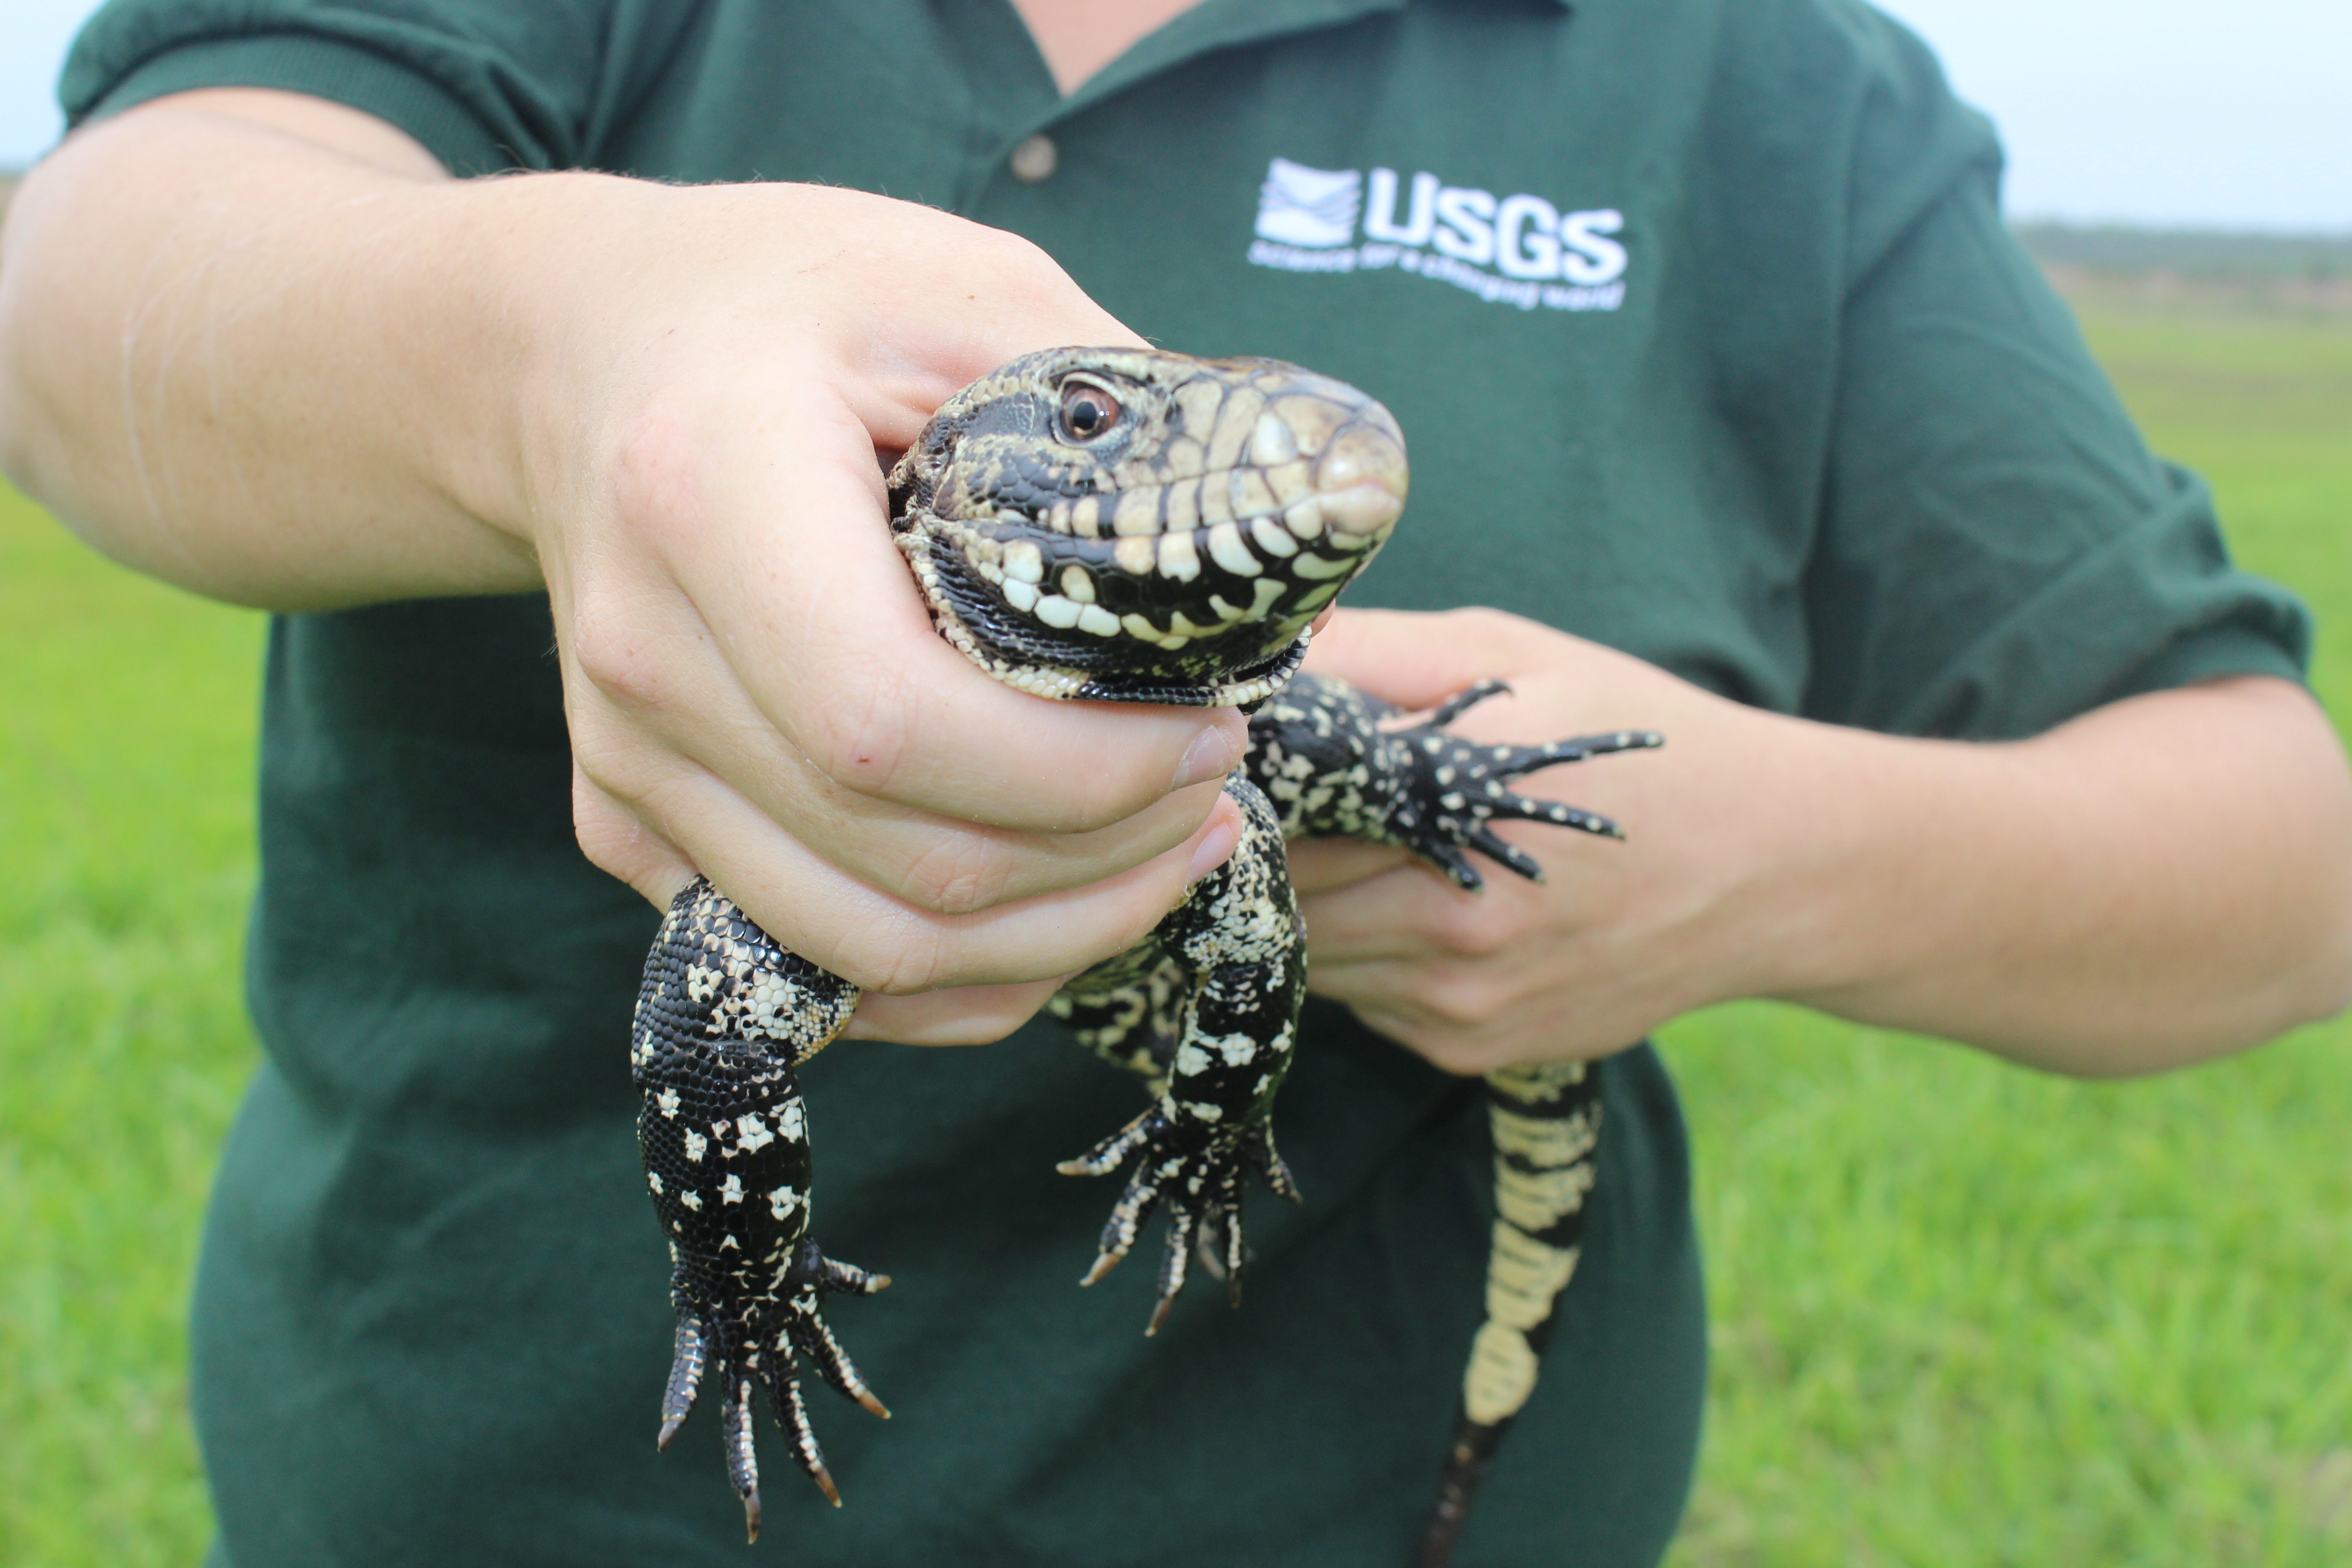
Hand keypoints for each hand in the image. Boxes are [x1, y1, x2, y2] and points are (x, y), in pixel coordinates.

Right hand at [0, 92, 1245, 1047]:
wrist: (582, 353)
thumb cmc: (791, 306)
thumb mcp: (971, 292)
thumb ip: (1123, 417)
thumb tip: (1299, 557)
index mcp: (710, 498)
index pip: (893, 724)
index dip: (1082, 773)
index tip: (1212, 732)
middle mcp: (647, 658)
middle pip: (902, 862)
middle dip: (1103, 863)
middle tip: (1220, 797)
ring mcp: (624, 761)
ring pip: (868, 950)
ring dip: (1051, 936)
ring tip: (1168, 856)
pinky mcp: (628, 824)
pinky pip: (816, 966)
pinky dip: (958, 976)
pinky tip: (1058, 902)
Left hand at [1291, 607, 2351, 1077]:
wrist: (1774, 867)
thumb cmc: (1638, 744)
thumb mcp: (1520, 660)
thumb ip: (1384, 654)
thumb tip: (1265, 647)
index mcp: (1453, 825)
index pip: (1281, 825)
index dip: (1244, 794)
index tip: (1232, 761)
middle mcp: (1454, 936)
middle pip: (1282, 906)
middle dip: (1263, 859)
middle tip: (1268, 804)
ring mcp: (1464, 1009)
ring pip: (1316, 964)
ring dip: (1309, 913)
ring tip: (1349, 849)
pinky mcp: (1476, 1051)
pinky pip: (1367, 1006)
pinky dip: (1365, 960)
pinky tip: (1412, 905)